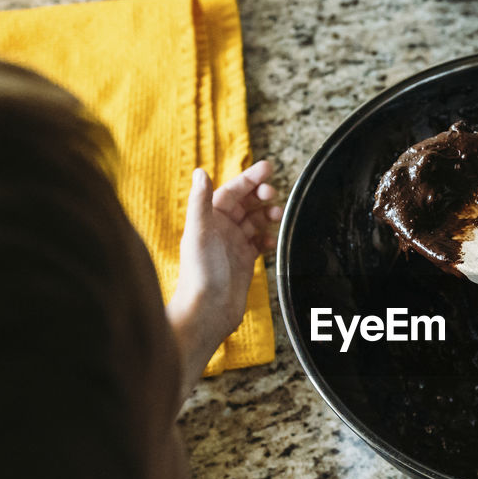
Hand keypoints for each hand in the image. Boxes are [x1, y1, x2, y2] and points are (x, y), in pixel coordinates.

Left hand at [166, 161, 281, 397]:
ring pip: (255, 220)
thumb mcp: (199, 232)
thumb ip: (200, 201)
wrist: (209, 310)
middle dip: (261, 194)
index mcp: (208, 219)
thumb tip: (200, 171)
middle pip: (245, 203)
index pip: (232, 191)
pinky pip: (260, 242)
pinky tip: (273, 240)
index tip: (267, 168)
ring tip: (278, 214)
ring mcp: (233, 245)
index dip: (249, 178)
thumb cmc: (200, 274)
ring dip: (268, 214)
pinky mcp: (245, 261)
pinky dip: (269, 237)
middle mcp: (220, 229)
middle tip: (273, 193)